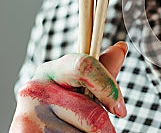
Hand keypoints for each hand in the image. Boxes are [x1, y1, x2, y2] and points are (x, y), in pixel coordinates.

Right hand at [10, 42, 127, 132]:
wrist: (36, 132)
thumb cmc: (65, 111)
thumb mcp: (81, 88)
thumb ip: (102, 71)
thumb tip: (121, 46)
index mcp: (51, 70)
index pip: (85, 66)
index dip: (108, 88)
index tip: (120, 110)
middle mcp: (35, 89)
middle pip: (92, 114)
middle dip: (104, 128)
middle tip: (105, 131)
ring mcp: (27, 115)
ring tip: (77, 132)